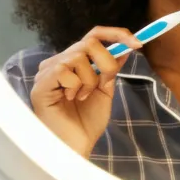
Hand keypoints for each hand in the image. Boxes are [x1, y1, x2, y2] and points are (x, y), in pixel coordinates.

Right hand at [29, 26, 142, 157]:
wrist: (75, 146)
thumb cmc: (86, 122)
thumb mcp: (105, 92)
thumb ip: (111, 70)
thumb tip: (125, 48)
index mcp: (74, 62)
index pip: (93, 35)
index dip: (116, 34)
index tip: (137, 43)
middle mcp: (58, 62)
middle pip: (88, 42)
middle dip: (106, 63)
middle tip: (104, 84)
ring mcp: (47, 71)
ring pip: (79, 56)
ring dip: (90, 80)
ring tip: (83, 97)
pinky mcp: (41, 83)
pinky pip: (64, 71)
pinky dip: (75, 86)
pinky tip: (70, 100)